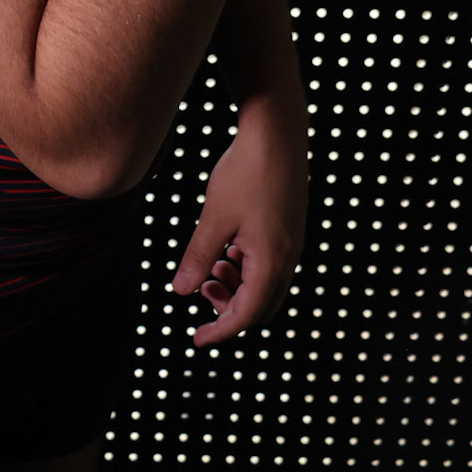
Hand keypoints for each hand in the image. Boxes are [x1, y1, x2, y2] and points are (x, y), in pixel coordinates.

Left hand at [170, 120, 307, 350]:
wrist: (277, 131)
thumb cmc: (246, 172)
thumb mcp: (214, 218)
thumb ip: (197, 257)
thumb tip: (180, 293)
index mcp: (272, 261)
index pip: (246, 315)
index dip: (219, 331)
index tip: (196, 339)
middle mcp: (288, 258)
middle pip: (260, 307)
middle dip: (229, 309)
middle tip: (200, 290)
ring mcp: (291, 243)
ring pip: (265, 286)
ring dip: (236, 287)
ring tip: (211, 265)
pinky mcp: (288, 229)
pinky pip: (269, 265)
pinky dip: (246, 267)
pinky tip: (226, 247)